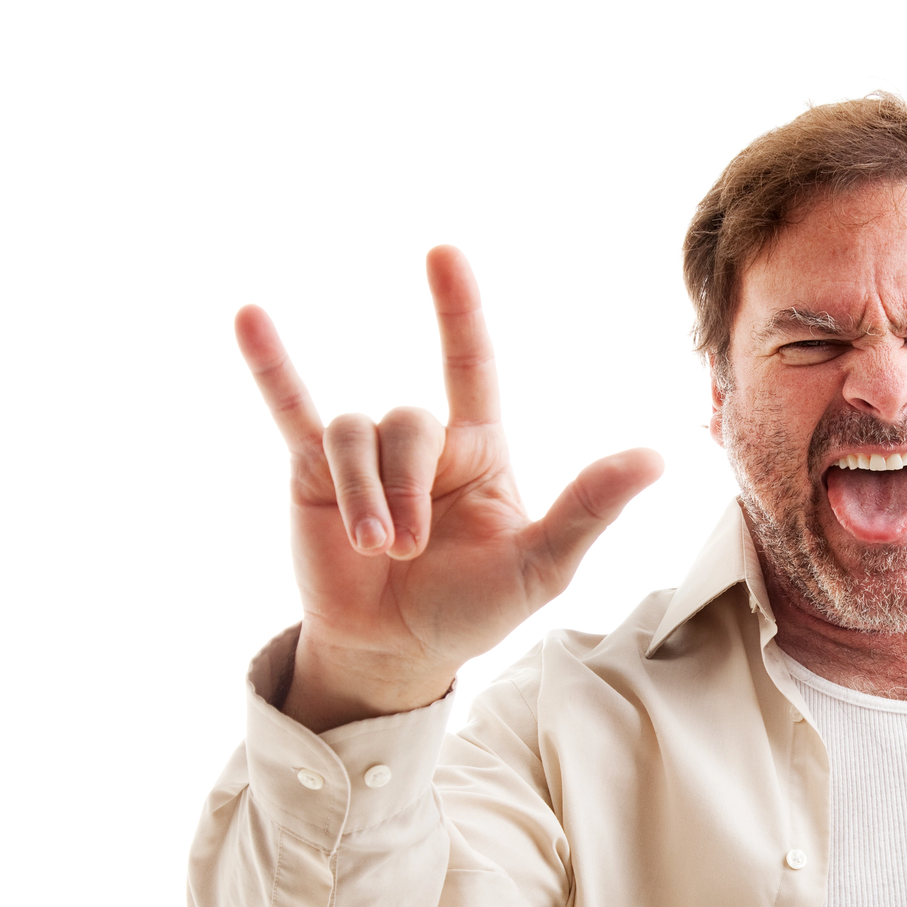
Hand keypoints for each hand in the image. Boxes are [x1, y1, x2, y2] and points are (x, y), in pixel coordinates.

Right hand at [235, 245, 662, 731]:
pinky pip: (292, 411)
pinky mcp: (313, 476)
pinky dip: (272, 368)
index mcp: (479, 448)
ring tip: (374, 549)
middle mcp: (423, 443)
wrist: (397, 652)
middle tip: (408, 550)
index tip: (443, 254)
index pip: (470, 363)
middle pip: (408, 423)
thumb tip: (656, 457)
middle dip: (404, 487)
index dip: (457, 310)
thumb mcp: (541, 566)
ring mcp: (364, 456)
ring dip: (365, 493)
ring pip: (354, 434)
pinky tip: (250, 319)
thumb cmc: (475, 608)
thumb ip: (590, 508)